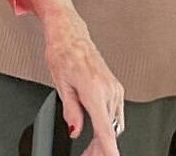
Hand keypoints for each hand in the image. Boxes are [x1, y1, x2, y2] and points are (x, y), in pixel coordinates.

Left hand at [43, 9, 123, 155]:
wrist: (69, 33)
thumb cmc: (62, 51)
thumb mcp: (61, 84)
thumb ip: (71, 111)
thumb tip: (75, 131)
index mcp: (94, 89)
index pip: (105, 129)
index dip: (107, 149)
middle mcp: (108, 88)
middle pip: (110, 130)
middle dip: (100, 148)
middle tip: (86, 155)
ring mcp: (114, 87)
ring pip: (114, 124)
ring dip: (103, 137)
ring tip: (89, 147)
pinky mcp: (115, 86)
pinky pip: (115, 113)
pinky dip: (107, 124)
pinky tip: (96, 129)